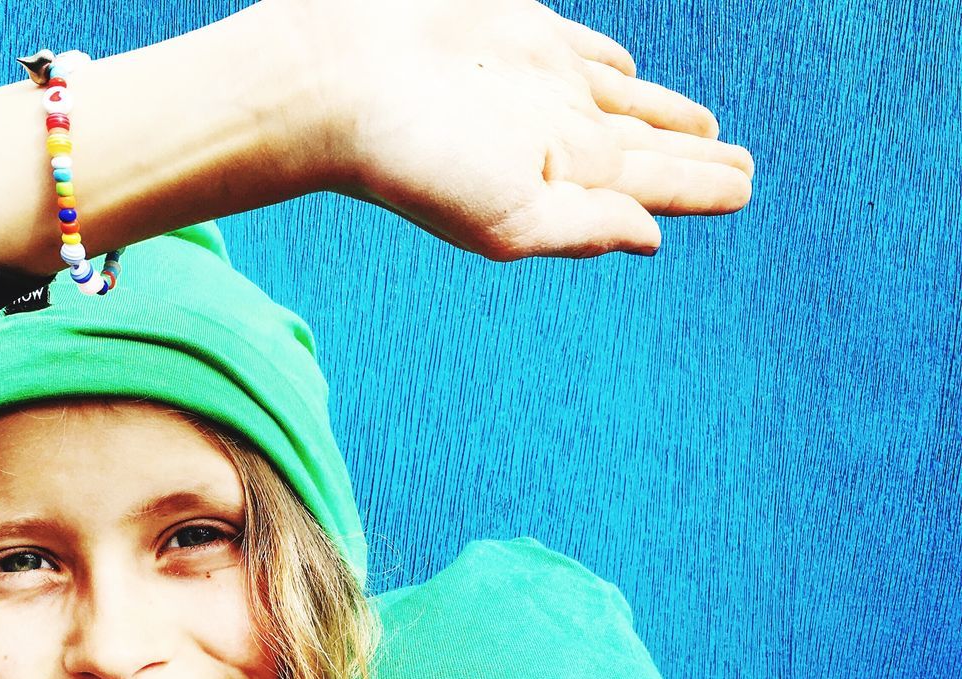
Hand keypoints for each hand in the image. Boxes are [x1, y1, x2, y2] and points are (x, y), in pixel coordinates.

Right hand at [301, 0, 753, 256]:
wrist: (340, 82)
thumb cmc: (414, 158)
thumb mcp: (510, 215)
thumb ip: (586, 226)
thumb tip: (652, 236)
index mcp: (565, 181)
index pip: (652, 186)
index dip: (702, 186)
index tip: (745, 188)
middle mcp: (560, 135)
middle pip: (648, 149)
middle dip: (695, 160)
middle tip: (744, 171)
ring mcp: (543, 84)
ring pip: (627, 103)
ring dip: (668, 117)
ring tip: (707, 131)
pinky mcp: (519, 35)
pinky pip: (585, 54)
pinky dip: (614, 69)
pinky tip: (628, 79)